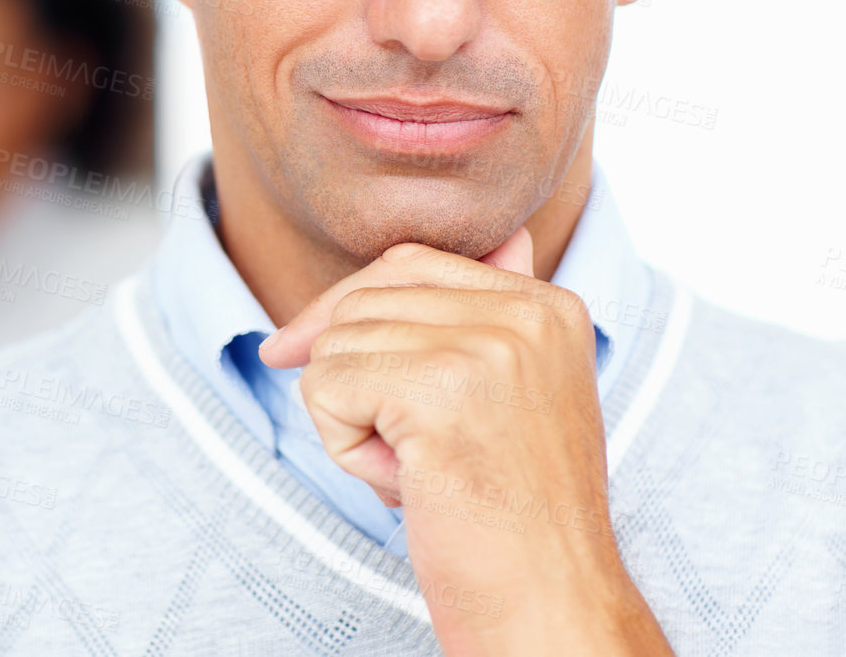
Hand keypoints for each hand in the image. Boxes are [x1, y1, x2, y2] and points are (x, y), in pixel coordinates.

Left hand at [258, 229, 669, 655]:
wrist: (549, 607)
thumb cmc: (518, 518)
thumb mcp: (518, 396)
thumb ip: (495, 315)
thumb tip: (505, 237)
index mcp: (550, 307)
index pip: (409, 263)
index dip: (343, 308)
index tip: (296, 348)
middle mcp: (527, 314)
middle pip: (363, 298)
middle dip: (348, 370)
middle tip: (404, 450)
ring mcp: (487, 347)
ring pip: (337, 345)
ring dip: (352, 419)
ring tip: (422, 471)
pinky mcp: (438, 390)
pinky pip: (325, 387)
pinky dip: (344, 446)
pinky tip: (407, 484)